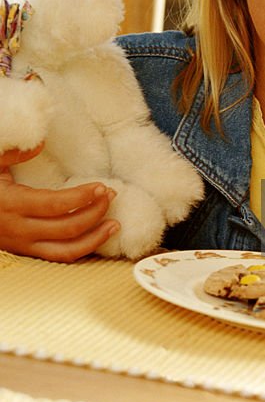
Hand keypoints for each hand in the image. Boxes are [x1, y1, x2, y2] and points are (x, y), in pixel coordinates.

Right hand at [0, 145, 118, 261]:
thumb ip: (14, 152)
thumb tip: (39, 143)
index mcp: (13, 204)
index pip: (56, 204)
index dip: (82, 197)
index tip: (101, 186)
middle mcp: (20, 229)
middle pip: (67, 227)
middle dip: (95, 212)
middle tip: (111, 195)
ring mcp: (24, 245)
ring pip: (66, 250)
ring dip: (95, 238)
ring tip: (115, 225)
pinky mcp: (27, 253)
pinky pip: (58, 257)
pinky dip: (81, 250)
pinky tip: (97, 238)